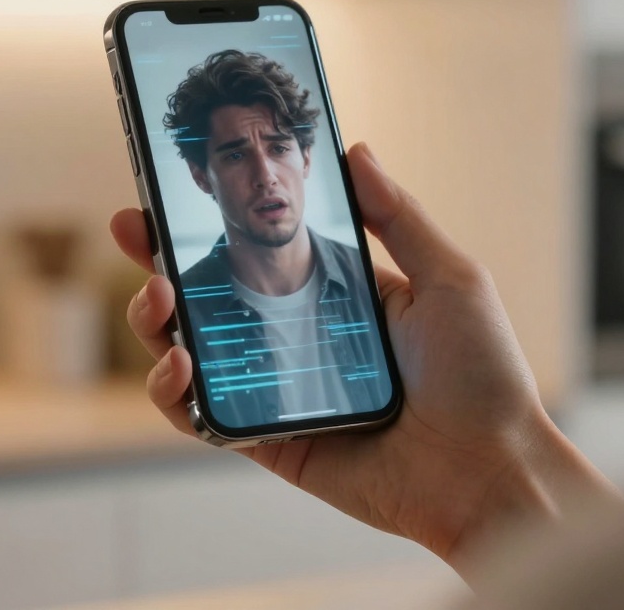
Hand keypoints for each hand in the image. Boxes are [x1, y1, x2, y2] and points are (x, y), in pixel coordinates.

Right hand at [110, 142, 616, 581]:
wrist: (490, 472)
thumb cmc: (484, 376)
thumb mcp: (449, 278)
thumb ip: (397, 216)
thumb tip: (355, 149)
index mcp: (334, 295)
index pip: (255, 250)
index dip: (208, 222)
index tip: (166, 189)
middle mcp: (296, 338)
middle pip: (206, 296)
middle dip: (157, 261)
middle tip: (133, 230)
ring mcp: (276, 390)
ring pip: (189, 352)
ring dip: (155, 322)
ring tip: (158, 298)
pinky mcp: (266, 441)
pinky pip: (201, 416)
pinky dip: (173, 392)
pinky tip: (179, 363)